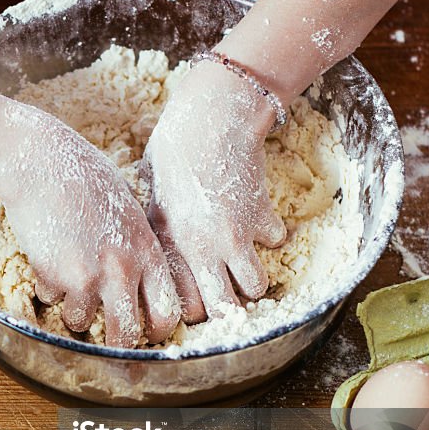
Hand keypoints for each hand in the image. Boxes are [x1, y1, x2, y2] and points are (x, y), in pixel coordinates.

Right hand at [0, 104, 180, 346]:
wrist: (42, 163)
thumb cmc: (86, 179)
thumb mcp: (129, 211)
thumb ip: (138, 248)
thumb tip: (140, 284)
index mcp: (147, 252)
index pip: (166, 311)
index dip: (157, 330)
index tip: (145, 331)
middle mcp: (122, 270)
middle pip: (125, 334)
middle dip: (115, 344)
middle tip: (106, 340)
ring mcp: (86, 275)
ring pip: (80, 322)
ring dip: (72, 311)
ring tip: (68, 286)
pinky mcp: (52, 275)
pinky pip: (50, 299)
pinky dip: (46, 286)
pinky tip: (47, 255)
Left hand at [142, 61, 286, 323]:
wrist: (212, 119)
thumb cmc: (172, 152)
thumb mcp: (152, 194)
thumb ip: (158, 228)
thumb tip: (154, 249)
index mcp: (172, 245)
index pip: (185, 305)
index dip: (192, 309)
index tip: (195, 301)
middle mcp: (205, 248)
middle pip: (224, 308)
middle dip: (226, 309)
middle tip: (224, 295)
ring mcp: (237, 235)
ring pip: (256, 286)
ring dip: (252, 279)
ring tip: (242, 265)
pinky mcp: (263, 216)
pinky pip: (277, 242)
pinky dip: (272, 237)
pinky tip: (259, 224)